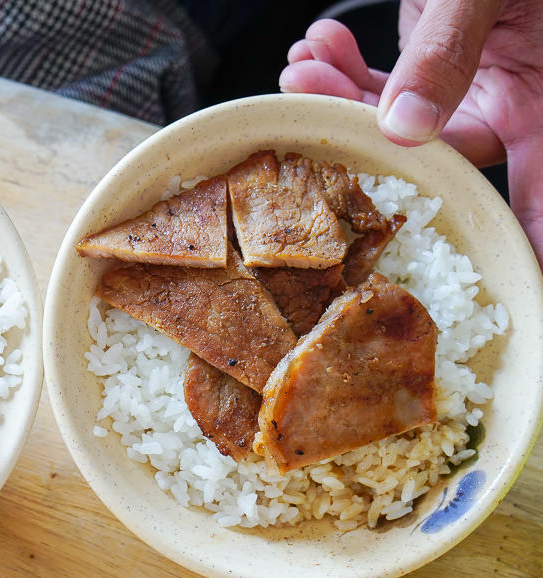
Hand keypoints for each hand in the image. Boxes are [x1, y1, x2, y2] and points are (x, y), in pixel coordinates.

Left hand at [279, 0, 542, 267]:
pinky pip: (386, 84)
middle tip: (309, 94)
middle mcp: (506, 100)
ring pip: (395, 122)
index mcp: (539, 98)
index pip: (536, 191)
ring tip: (302, 66)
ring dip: (338, 96)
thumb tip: (404, 126)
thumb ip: (446, 53)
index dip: (515, 239)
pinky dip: (347, 70)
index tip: (495, 289)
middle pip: (431, 154)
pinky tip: (318, 46)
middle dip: (361, 132)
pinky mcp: (436, 60)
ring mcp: (469, 83)